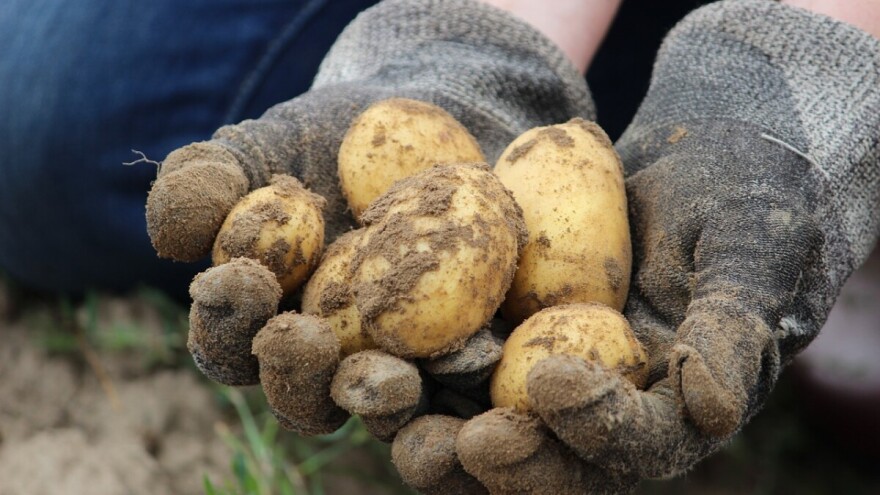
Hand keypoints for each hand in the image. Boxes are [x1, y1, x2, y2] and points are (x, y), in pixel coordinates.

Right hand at [148, 0, 590, 451]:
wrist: (436, 125)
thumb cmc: (332, 139)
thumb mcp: (264, 146)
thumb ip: (208, 183)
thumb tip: (172, 238)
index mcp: (267, 323)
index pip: (230, 341)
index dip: (227, 320)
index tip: (244, 277)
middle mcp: (330, 360)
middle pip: (304, 397)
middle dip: (298, 376)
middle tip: (308, 338)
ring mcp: (402, 366)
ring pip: (385, 409)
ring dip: (383, 402)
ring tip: (394, 379)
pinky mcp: (469, 356)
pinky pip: (467, 386)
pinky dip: (468, 383)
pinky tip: (479, 360)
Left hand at [394, 1, 879, 492]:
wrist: (700, 155)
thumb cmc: (747, 200)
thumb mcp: (753, 254)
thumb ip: (734, 329)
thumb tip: (714, 411)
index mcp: (668, 409)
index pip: (633, 444)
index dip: (593, 428)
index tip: (549, 383)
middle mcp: (598, 407)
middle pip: (544, 459)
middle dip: (495, 458)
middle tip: (448, 442)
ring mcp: (541, 371)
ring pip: (479, 419)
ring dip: (426, 423)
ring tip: (379, 396)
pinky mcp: (495, 331)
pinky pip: (444, 354)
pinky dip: (402, 353)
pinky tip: (356, 335)